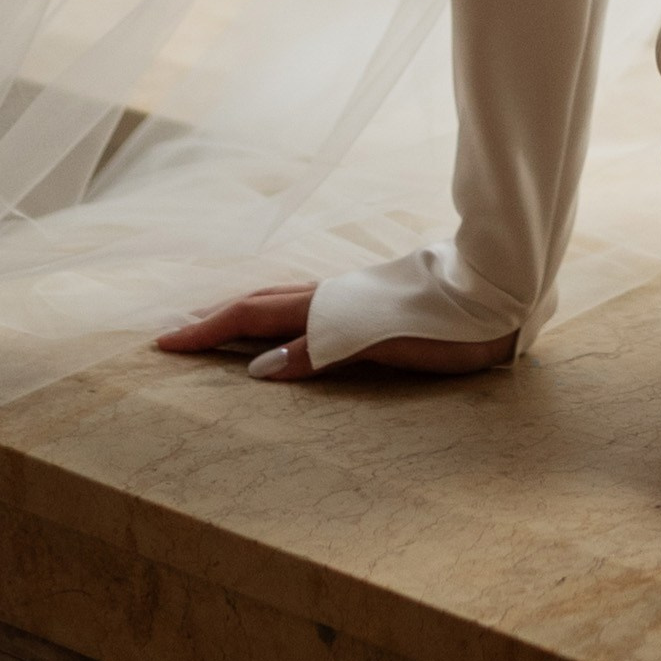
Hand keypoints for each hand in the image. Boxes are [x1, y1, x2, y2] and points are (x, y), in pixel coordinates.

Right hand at [155, 285, 516, 382]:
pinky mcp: (370, 304)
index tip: (163, 344)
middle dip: (213, 320)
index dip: (207, 330)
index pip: (253, 316)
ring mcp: (351, 297)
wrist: (498, 291)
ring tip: (214, 331)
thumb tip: (256, 368)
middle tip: (172, 338)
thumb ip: (321, 350)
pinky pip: (308, 309)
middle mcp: (333, 296)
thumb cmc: (447, 325)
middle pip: (260, 303)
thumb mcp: (383, 342)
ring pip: (282, 302)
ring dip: (242, 316)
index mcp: (329, 306)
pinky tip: (283, 329)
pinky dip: (277, 317)